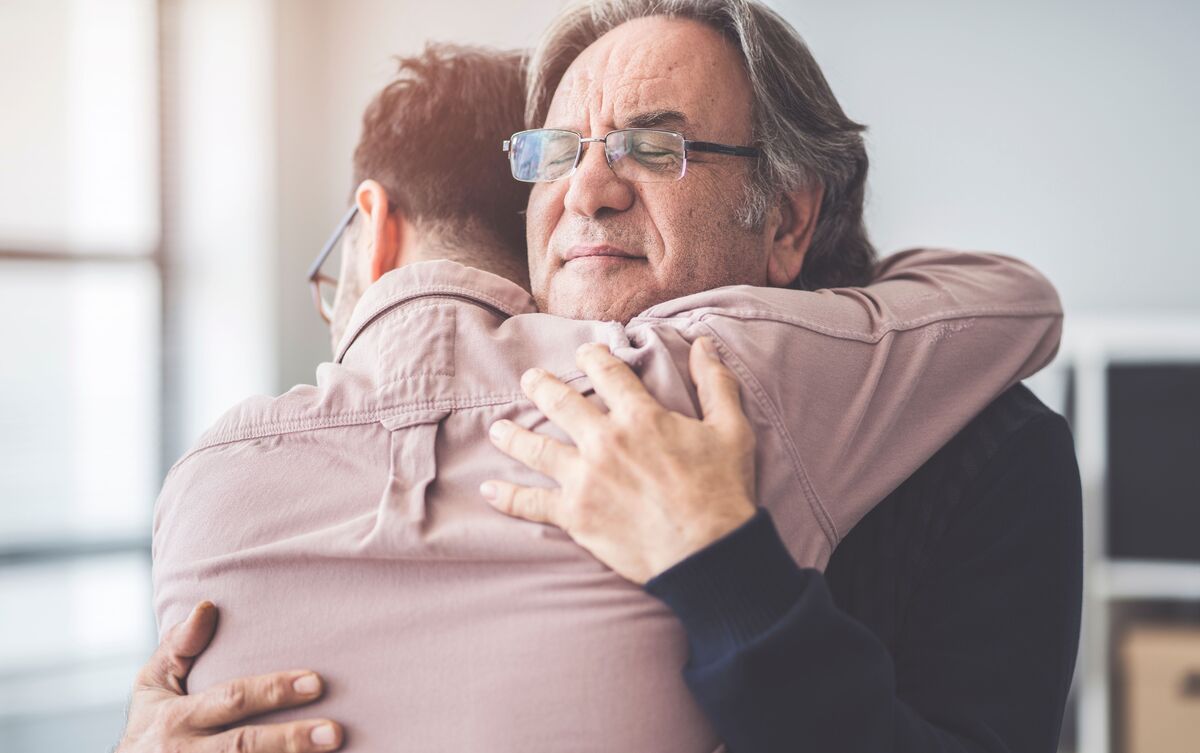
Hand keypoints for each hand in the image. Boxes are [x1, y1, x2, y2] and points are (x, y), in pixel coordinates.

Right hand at [116, 601, 342, 752]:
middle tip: (334, 732)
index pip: (231, 700)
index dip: (273, 691)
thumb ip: (179, 646)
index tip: (316, 681)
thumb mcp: (152, 685)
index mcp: (177, 718)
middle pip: (243, 746)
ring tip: (332, 750)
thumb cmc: (151, 724)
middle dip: (290, 739)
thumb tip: (208, 606)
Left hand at [482, 337, 756, 583]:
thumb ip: (716, 384)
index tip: (585, 353)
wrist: (707, 553)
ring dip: (513, 435)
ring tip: (498, 429)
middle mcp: (604, 441)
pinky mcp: (575, 514)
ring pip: (536, 448)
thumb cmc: (722, 491)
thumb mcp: (731, 430)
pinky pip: (531, 503)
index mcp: (639, 416)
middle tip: (530, 379)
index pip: (606, 372)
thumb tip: (705, 344)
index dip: (593, 357)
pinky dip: (508, 497)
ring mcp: (585, 478)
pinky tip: (489, 489)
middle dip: (541, 386)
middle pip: (560, 402)